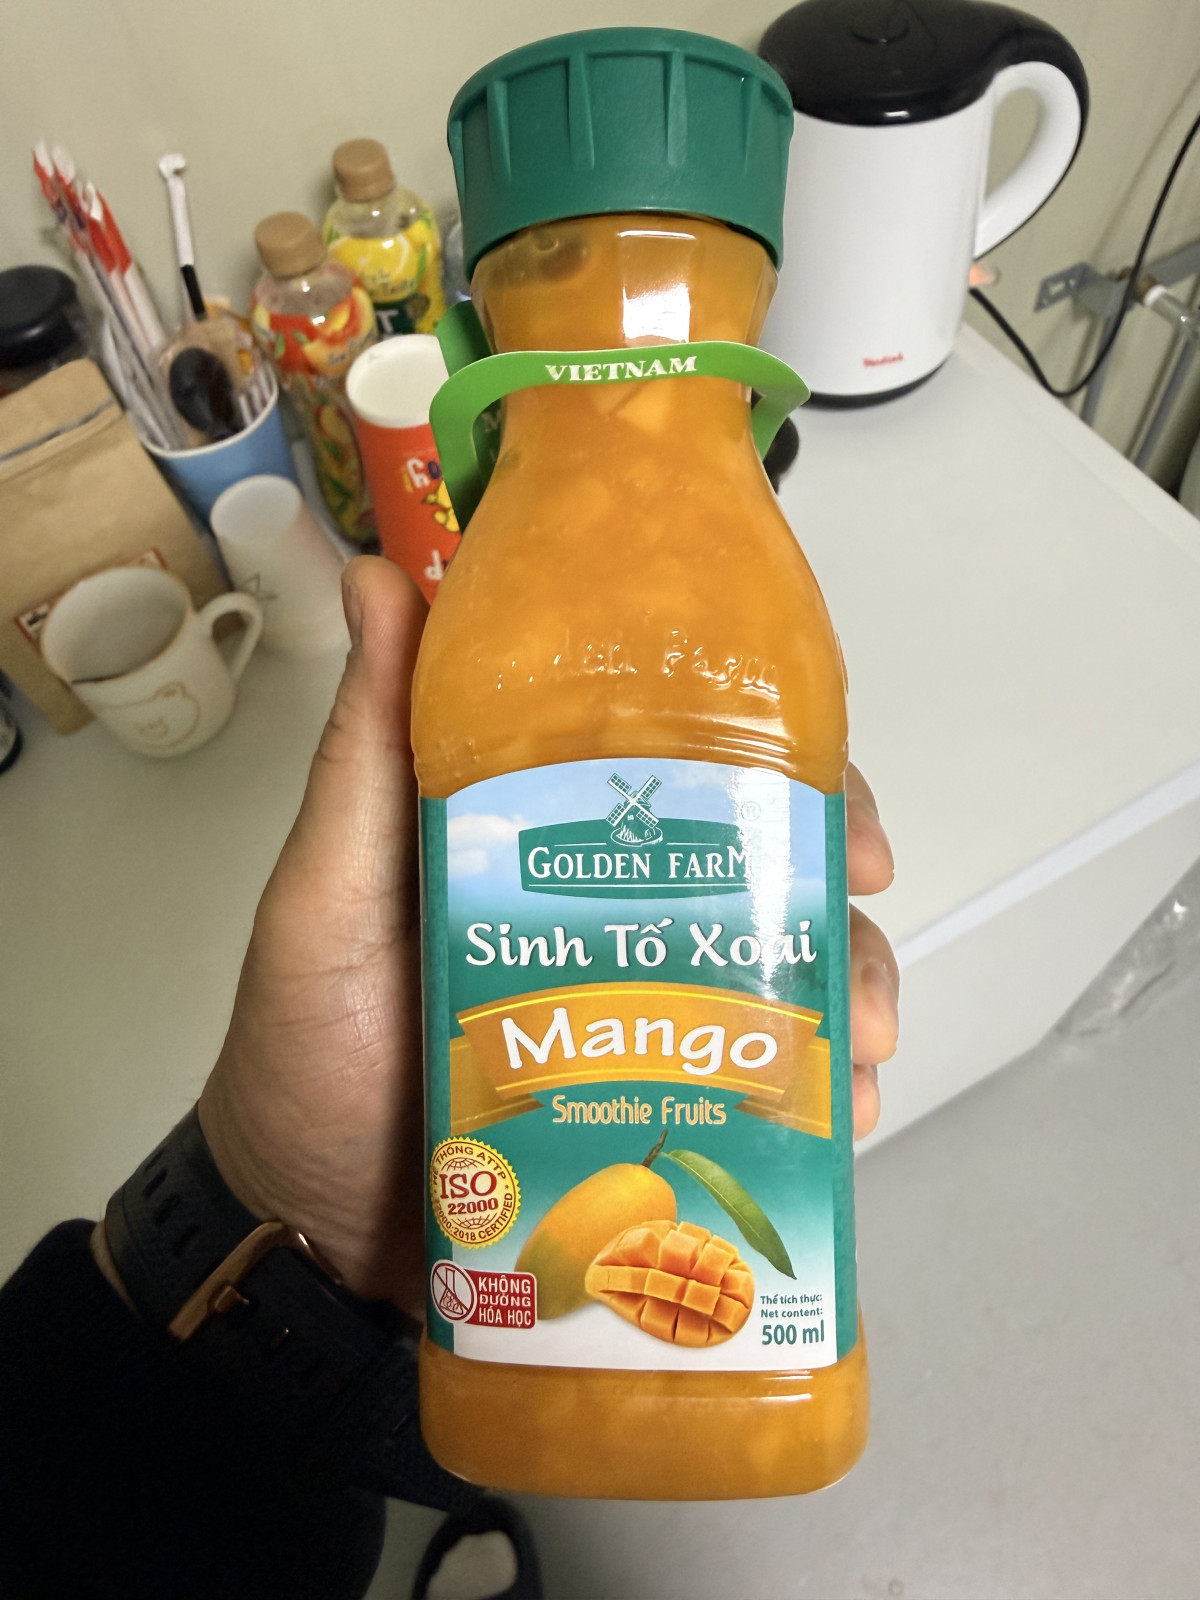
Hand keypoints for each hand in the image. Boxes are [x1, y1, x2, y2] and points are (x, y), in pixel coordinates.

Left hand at [195, 557, 898, 1315]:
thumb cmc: (304, 1051)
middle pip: (759, 865)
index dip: (775, 763)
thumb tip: (382, 576)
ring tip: (861, 1049)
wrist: (305, 1232)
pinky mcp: (648, 1102)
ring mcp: (635, 1013)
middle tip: (865, 912)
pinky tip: (842, 1116)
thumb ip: (366, 752)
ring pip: (778, 974)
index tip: (830, 796)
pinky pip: (756, 1086)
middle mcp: (608, 914)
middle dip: (833, 883)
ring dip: (845, 992)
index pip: (682, 766)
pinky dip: (813, 1097)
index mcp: (547, 839)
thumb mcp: (329, 890)